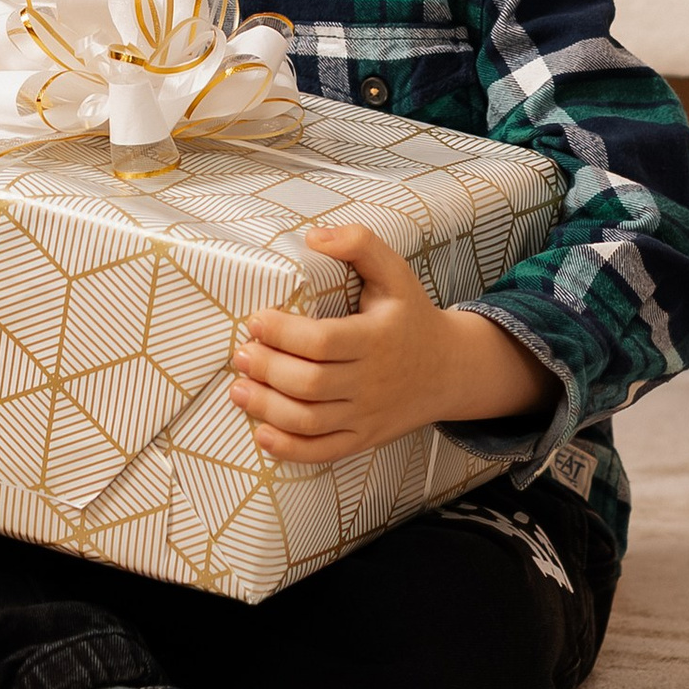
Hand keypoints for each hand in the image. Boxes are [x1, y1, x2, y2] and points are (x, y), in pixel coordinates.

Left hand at [230, 220, 547, 468]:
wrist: (449, 369)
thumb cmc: (411, 315)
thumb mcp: (395, 272)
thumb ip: (359, 243)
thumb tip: (314, 236)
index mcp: (376, 338)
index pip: (321, 342)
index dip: (282, 333)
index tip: (254, 320)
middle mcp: (372, 381)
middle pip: (309, 384)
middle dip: (267, 370)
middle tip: (240, 355)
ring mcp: (367, 415)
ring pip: (309, 421)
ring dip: (267, 408)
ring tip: (239, 389)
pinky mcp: (363, 438)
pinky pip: (322, 452)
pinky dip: (289, 449)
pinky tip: (262, 432)